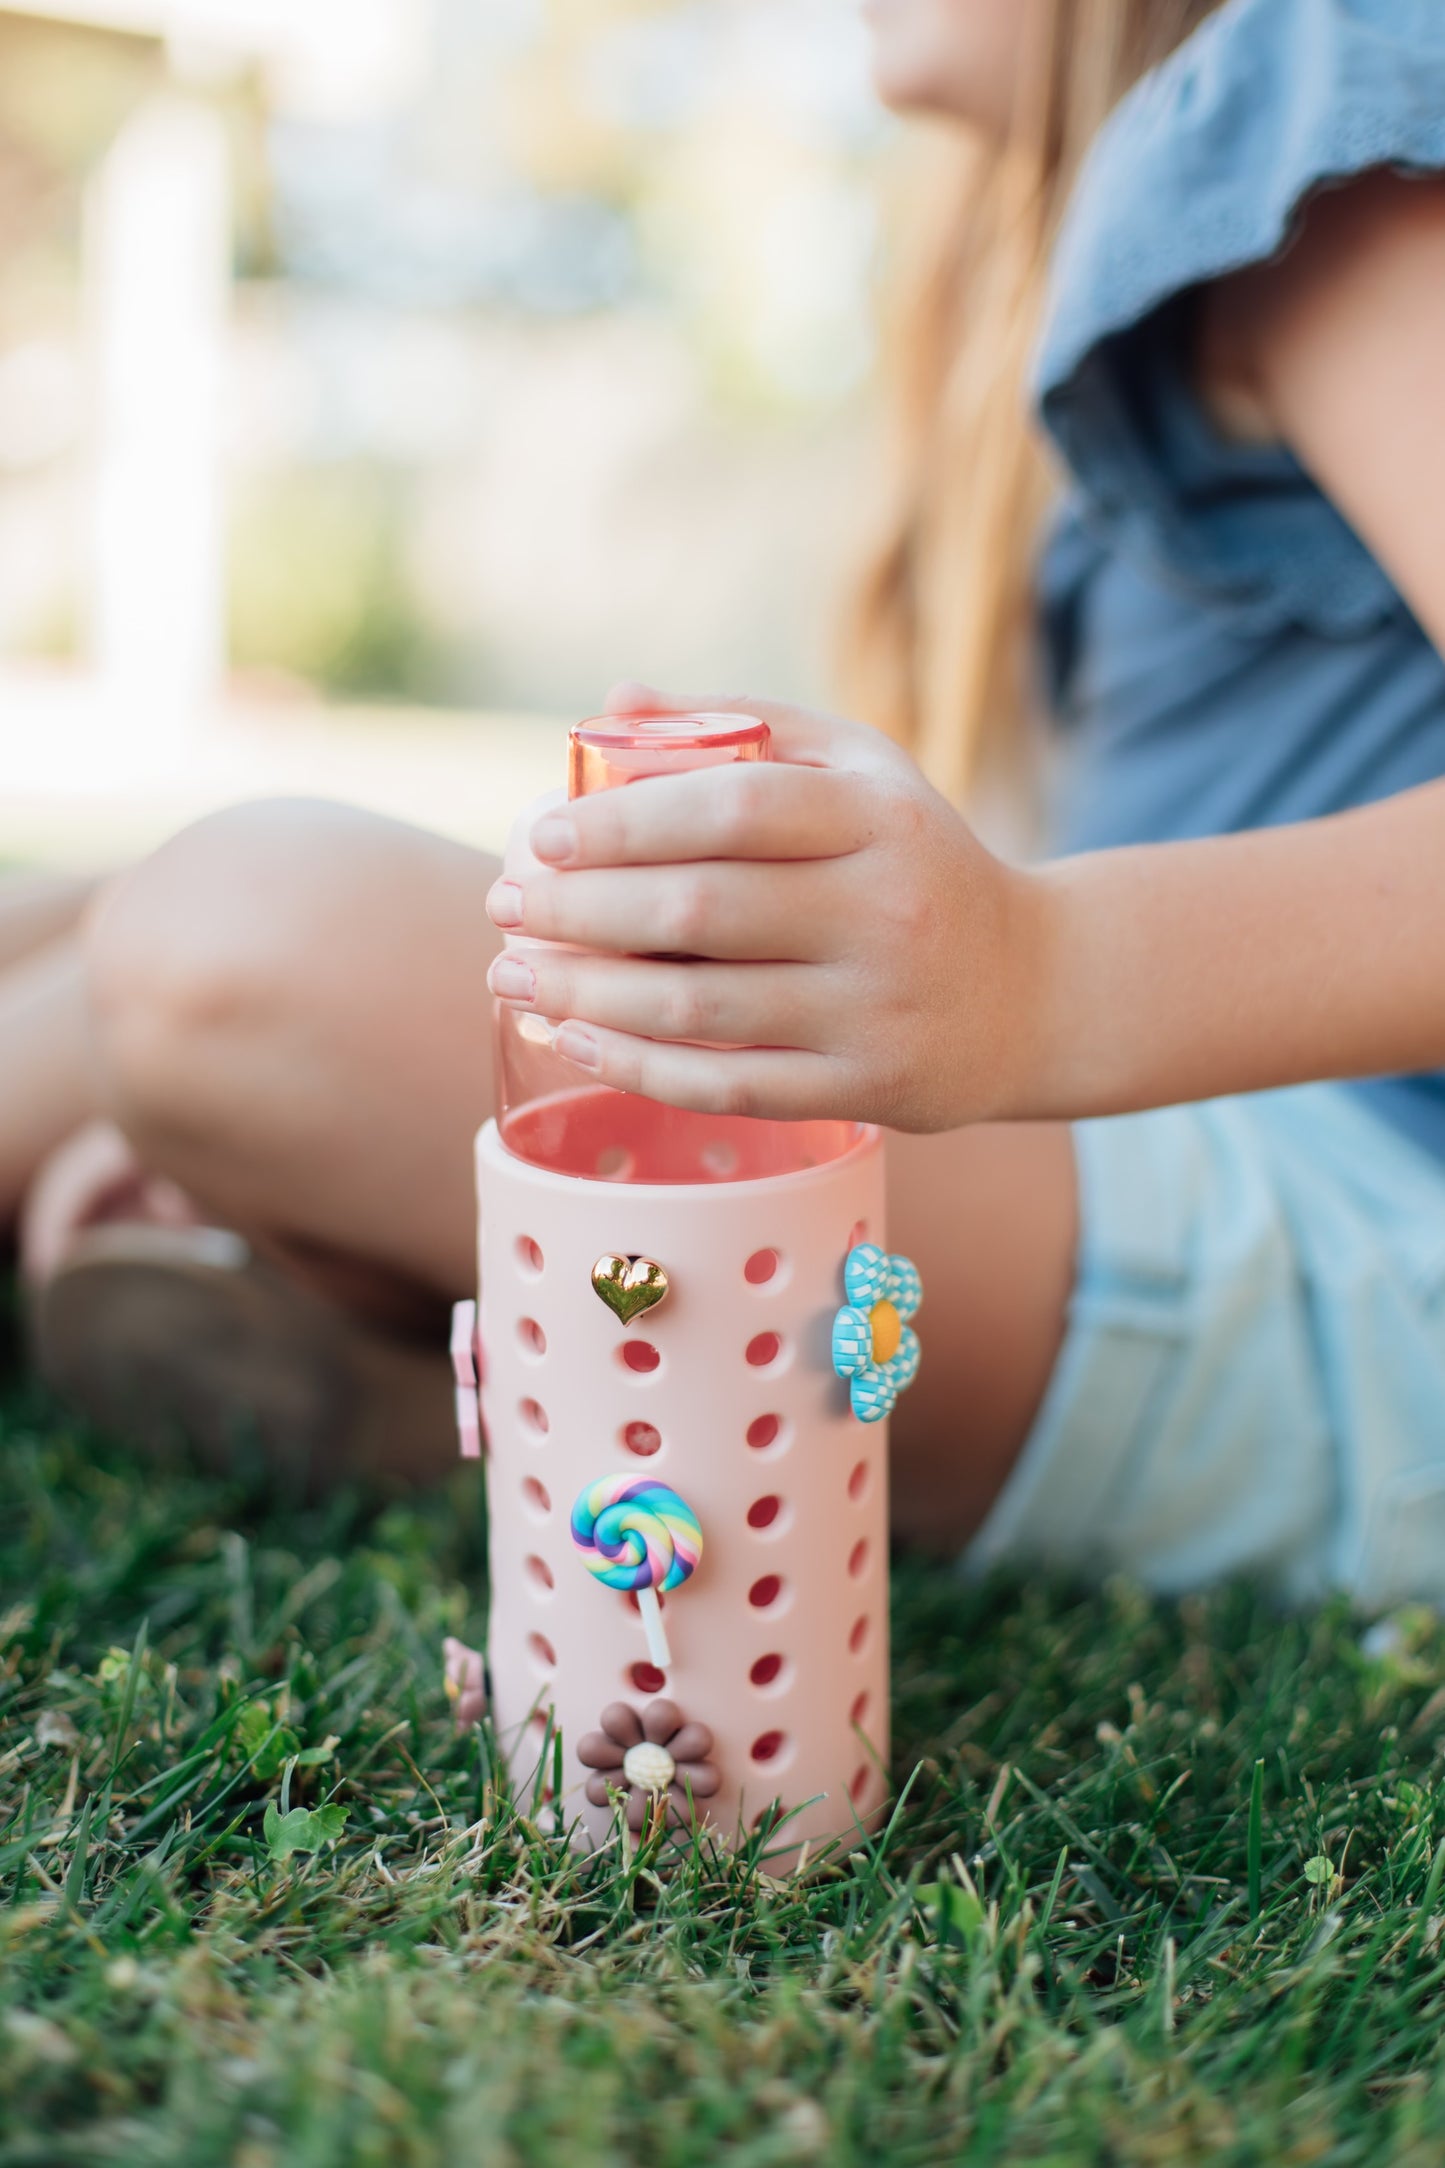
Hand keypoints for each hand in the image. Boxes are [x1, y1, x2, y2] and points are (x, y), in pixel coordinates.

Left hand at [484, 684, 1045, 1129]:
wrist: (1033, 992)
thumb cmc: (916, 863)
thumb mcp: (862, 771)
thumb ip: (745, 726)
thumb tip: (612, 701)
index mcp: (879, 820)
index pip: (732, 811)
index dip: (623, 822)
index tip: (542, 834)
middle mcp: (884, 914)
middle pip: (699, 912)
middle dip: (578, 911)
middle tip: (503, 905)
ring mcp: (876, 1010)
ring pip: (700, 1008)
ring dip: (586, 993)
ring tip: (511, 973)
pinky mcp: (865, 1089)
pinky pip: (728, 1085)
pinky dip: (637, 1066)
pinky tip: (573, 1037)